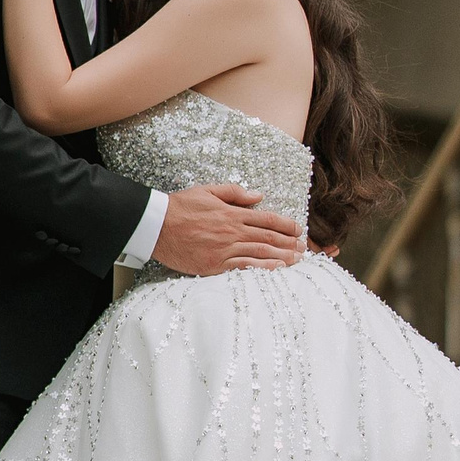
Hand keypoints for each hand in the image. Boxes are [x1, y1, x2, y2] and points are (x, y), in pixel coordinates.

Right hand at [152, 184, 302, 275]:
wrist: (156, 225)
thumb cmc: (179, 207)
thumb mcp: (207, 190)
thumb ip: (234, 192)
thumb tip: (258, 196)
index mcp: (232, 213)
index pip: (266, 219)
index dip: (285, 225)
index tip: (298, 229)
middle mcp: (232, 231)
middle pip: (268, 238)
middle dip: (289, 243)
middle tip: (303, 248)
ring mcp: (224, 249)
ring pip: (260, 253)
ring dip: (282, 256)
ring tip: (297, 260)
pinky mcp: (215, 265)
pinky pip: (243, 267)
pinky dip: (261, 268)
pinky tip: (275, 270)